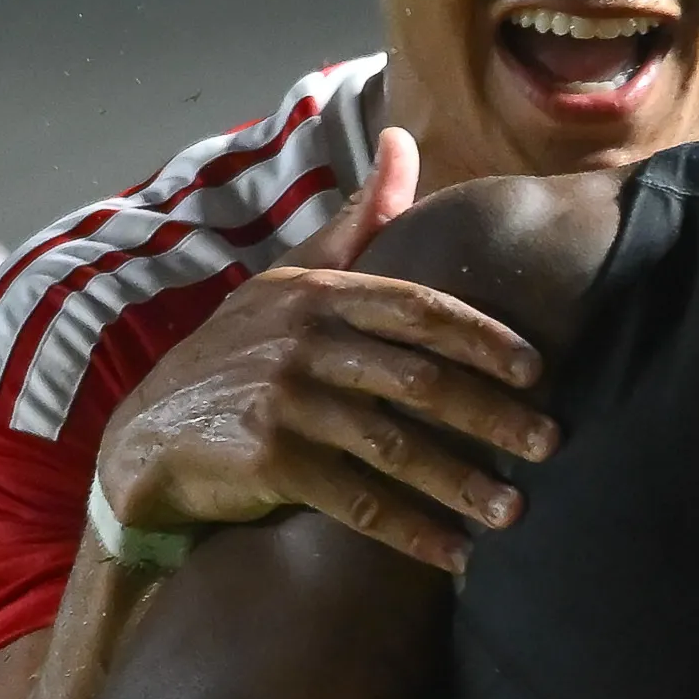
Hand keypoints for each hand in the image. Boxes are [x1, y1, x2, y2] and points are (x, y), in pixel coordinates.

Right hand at [92, 130, 558, 572]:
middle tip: (551, 445)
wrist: (147, 437)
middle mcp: (303, 343)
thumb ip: (355, 223)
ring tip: (513, 512)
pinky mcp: (268, 461)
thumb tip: (402, 142)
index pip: (418, 308)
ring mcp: (284, 402)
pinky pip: (355, 502)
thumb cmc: (236, 356)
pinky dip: (408, 532)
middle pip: (418, 379)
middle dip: (492, 416)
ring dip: (460, 483)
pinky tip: (453, 556)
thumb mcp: (288, 281)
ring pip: (393, 445)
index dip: (483, 338)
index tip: (538, 370)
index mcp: (319, 295)